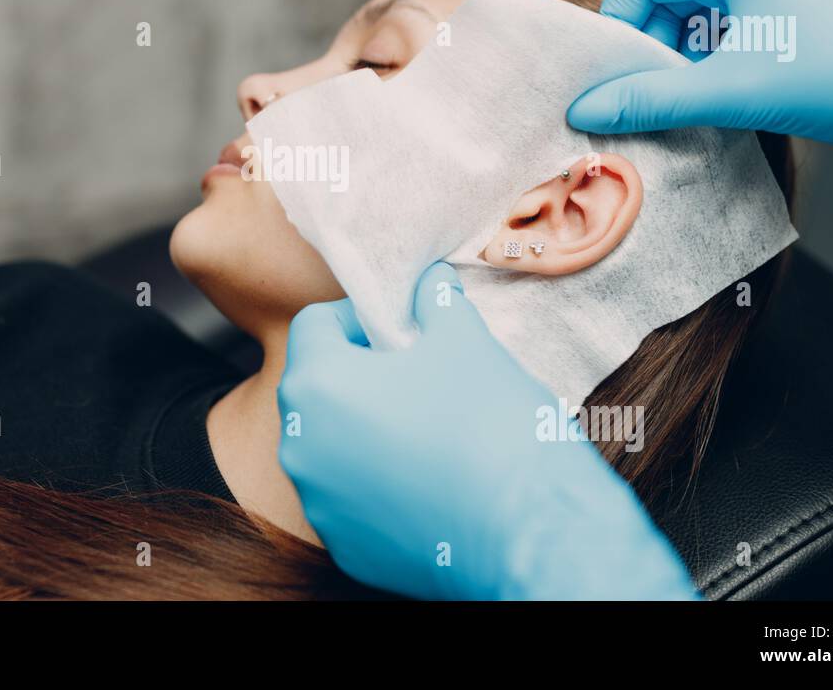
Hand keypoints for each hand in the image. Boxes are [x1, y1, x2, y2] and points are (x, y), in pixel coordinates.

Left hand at [277, 262, 697, 599]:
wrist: (533, 533)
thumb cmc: (493, 427)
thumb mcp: (465, 341)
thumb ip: (436, 303)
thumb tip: (432, 282)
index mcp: (316, 387)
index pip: (314, 326)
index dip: (358, 316)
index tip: (401, 326)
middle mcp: (299, 449)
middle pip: (317, 388)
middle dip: (360, 373)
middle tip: (417, 373)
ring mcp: (320, 506)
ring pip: (331, 448)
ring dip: (366, 431)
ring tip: (428, 428)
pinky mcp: (347, 550)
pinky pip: (352, 501)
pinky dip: (379, 485)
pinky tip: (431, 479)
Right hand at [567, 0, 832, 151]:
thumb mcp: (733, 92)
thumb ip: (651, 101)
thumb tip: (585, 109)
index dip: (620, 32)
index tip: (617, 83)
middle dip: (659, 49)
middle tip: (661, 100)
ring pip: (712, 7)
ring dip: (695, 55)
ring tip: (707, 101)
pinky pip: (749, 13)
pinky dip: (732, 51)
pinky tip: (743, 90)